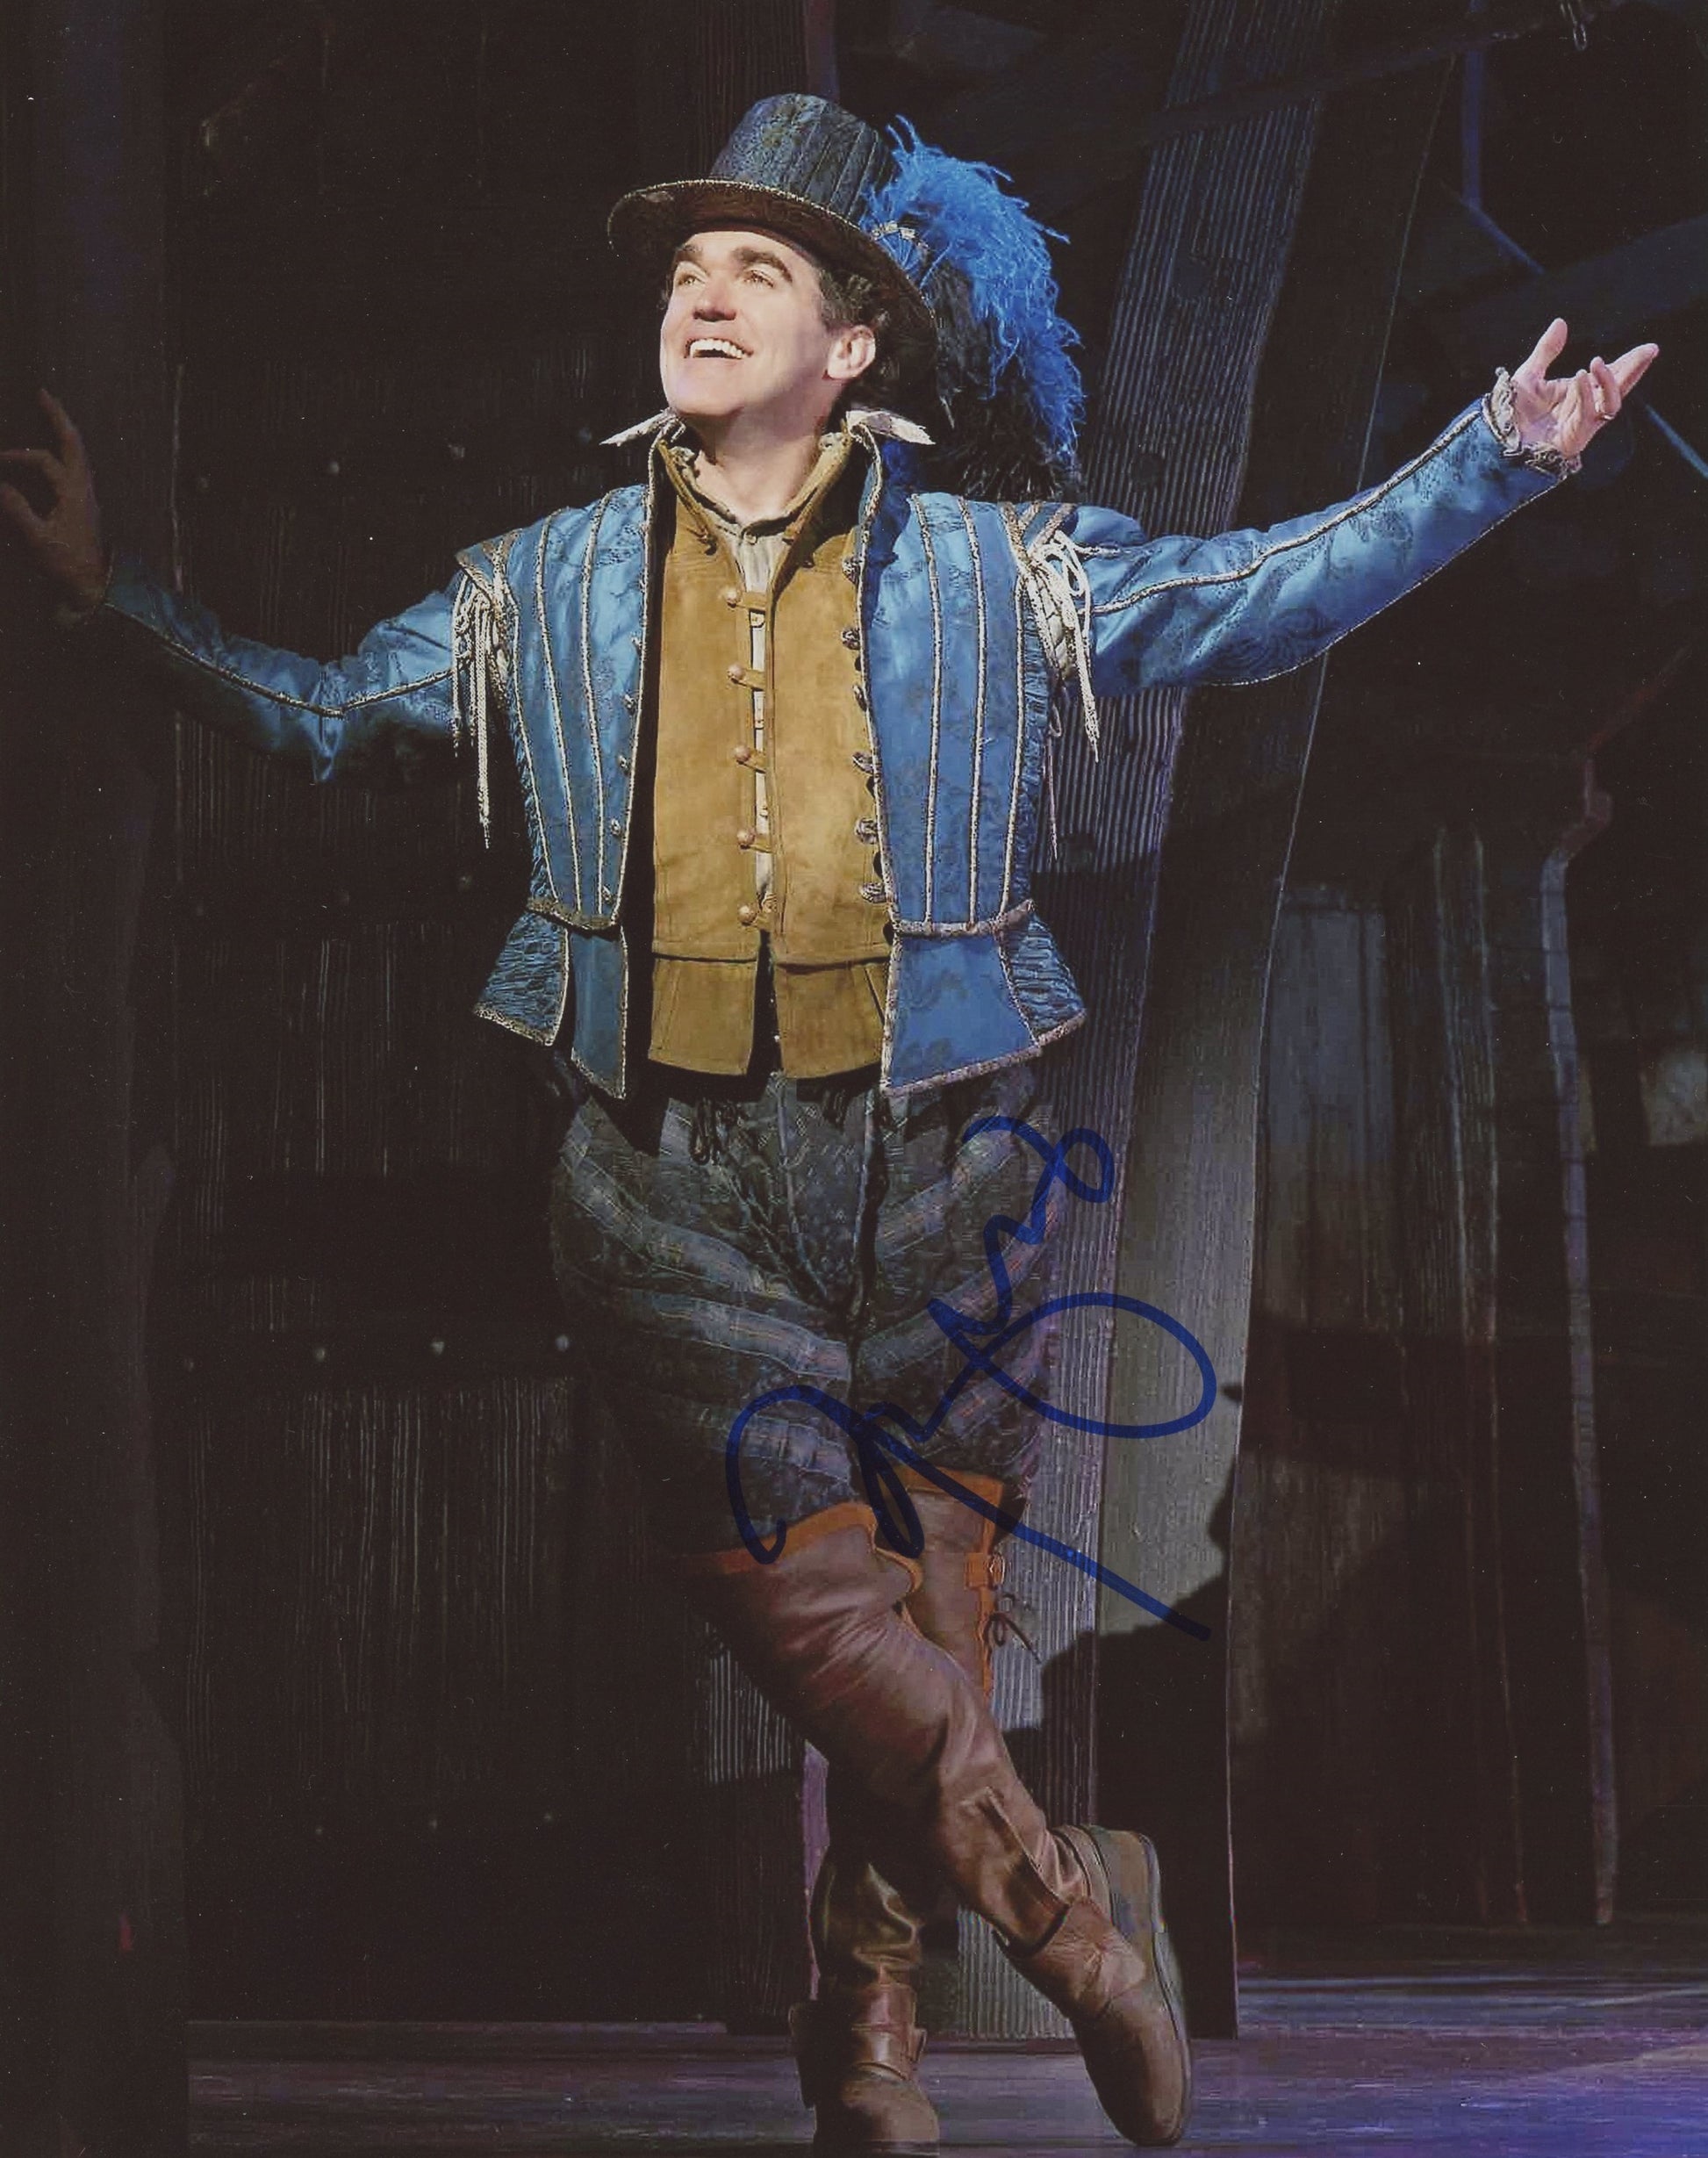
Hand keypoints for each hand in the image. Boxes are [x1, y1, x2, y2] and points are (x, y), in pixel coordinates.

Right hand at [0, 388, 108, 610]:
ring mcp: (88, 493)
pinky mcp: (85, 501)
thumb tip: (1, 485)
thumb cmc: (67, 564)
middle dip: (57, 416)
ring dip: (64, 429)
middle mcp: (85, 488)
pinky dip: (67, 448)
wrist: (92, 584)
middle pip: (73, 442)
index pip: (43, 461)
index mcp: (74, 493)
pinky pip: (78, 465)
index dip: (17, 458)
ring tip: (51, 408)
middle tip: (42, 392)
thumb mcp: (38, 539)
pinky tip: (58, 446)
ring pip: (79, 452)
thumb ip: (18, 510)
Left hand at [1509, 318, 1657, 465]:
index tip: (1647, 348)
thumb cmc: (1513, 412)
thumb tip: (1561, 322)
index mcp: (1580, 392)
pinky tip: (1581, 376)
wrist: (1498, 440)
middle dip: (1635, 369)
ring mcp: (1582, 424)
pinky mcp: (1574, 437)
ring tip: (1597, 362)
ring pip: (1611, 403)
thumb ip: (1547, 350)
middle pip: (1619, 389)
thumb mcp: (1530, 374)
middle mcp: (1586, 407)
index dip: (1629, 362)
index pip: (1611, 375)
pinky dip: (1586, 395)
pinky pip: (1588, 415)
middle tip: (1650, 350)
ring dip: (1609, 382)